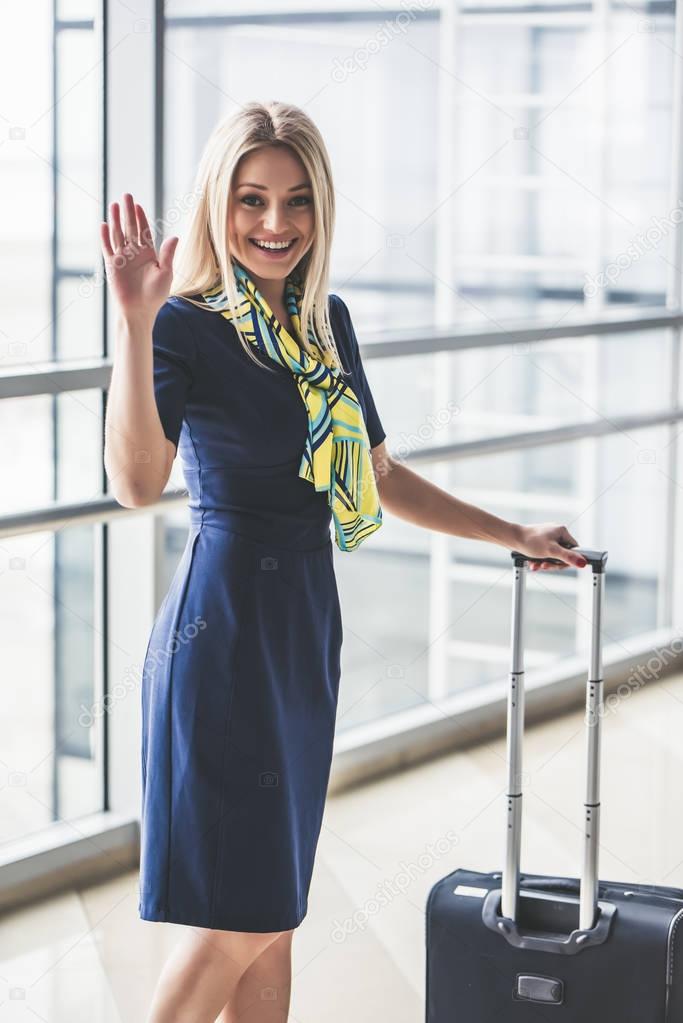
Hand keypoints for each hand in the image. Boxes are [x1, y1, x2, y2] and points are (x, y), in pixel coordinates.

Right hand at [99, 193, 178, 320]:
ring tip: (113, 204)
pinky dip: (105, 237)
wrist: (140, 310)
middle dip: (128, 212)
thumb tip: (175, 237)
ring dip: (115, 220)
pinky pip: (107, 248)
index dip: (141, 218)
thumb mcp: (165, 273)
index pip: (144, 231)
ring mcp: (122, 258)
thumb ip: (167, 254)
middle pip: (130, 228)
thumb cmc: (155, 295)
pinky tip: (103, 225)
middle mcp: (134, 253)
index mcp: (148, 253)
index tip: (138, 205)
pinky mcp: (112, 265)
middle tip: (126, 195)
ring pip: (118, 234)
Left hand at [515, 522, 587, 570]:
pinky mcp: (541, 542)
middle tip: (544, 565)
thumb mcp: (551, 551)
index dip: (568, 561)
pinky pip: (546, 555)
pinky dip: (540, 560)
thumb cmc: (530, 541)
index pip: (574, 550)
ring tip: (536, 565)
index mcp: (563, 532)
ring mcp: (549, 538)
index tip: (558, 565)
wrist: (511, 538)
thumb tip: (583, 563)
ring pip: (553, 556)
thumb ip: (567, 557)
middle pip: (563, 555)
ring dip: (545, 563)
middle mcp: (557, 533)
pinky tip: (533, 563)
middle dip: (553, 563)